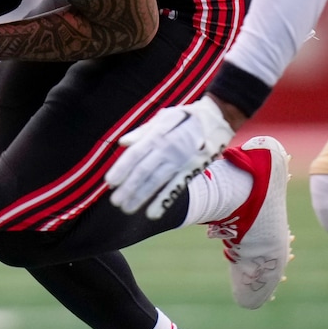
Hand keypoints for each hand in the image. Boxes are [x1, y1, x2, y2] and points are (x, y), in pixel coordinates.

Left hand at [106, 95, 234, 217]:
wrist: (218, 116)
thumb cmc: (187, 116)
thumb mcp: (164, 117)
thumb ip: (142, 131)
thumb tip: (123, 143)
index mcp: (157, 134)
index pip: (135, 154)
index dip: (121, 169)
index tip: (109, 183)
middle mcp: (167, 148)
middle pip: (143, 171)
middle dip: (128, 187)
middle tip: (115, 202)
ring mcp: (180, 160)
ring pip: (157, 181)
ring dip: (141, 196)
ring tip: (128, 208)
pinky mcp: (193, 169)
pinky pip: (176, 187)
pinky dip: (164, 200)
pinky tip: (152, 213)